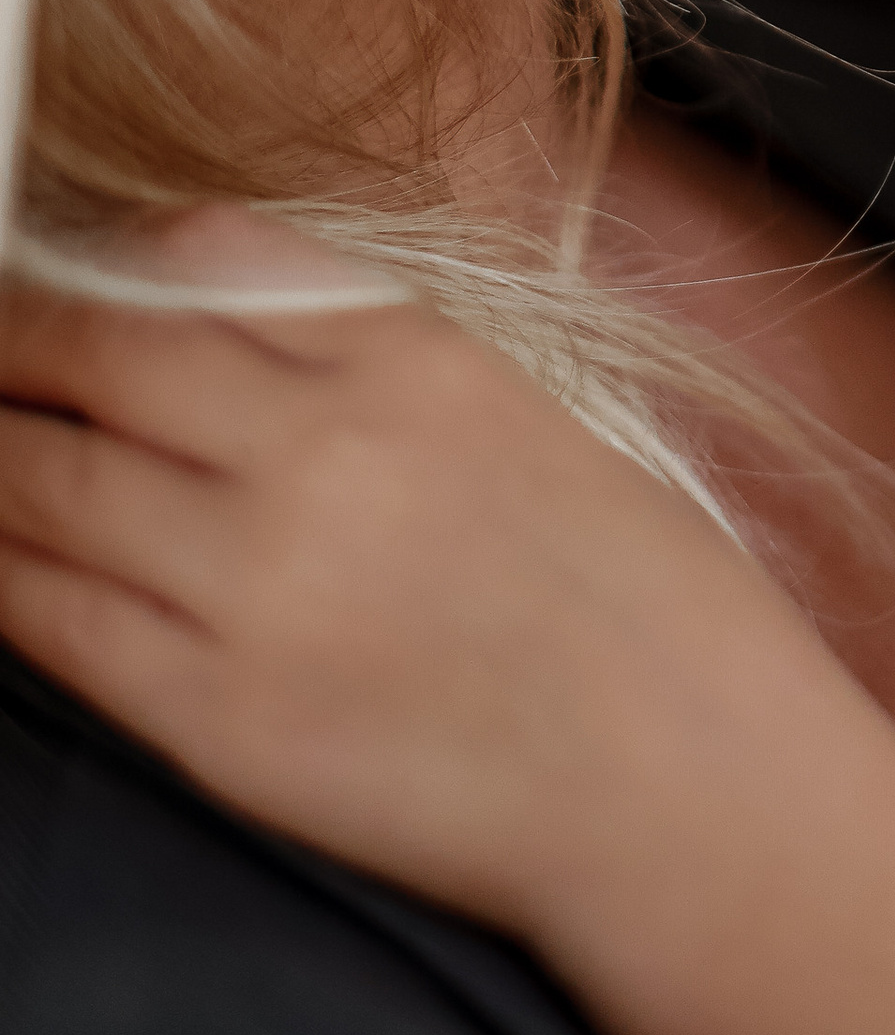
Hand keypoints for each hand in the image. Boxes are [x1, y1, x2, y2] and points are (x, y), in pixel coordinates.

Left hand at [0, 206, 827, 936]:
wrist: (687, 777)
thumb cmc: (633, 603)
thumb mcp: (519, 417)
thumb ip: (370, 365)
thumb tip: (217, 340)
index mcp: (407, 355)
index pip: (191, 257)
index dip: (88, 270)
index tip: (48, 290)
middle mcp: (319, 444)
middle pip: (90, 352)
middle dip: (8, 346)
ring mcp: (256, 579)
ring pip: (37, 481)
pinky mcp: (215, 713)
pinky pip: (48, 620)